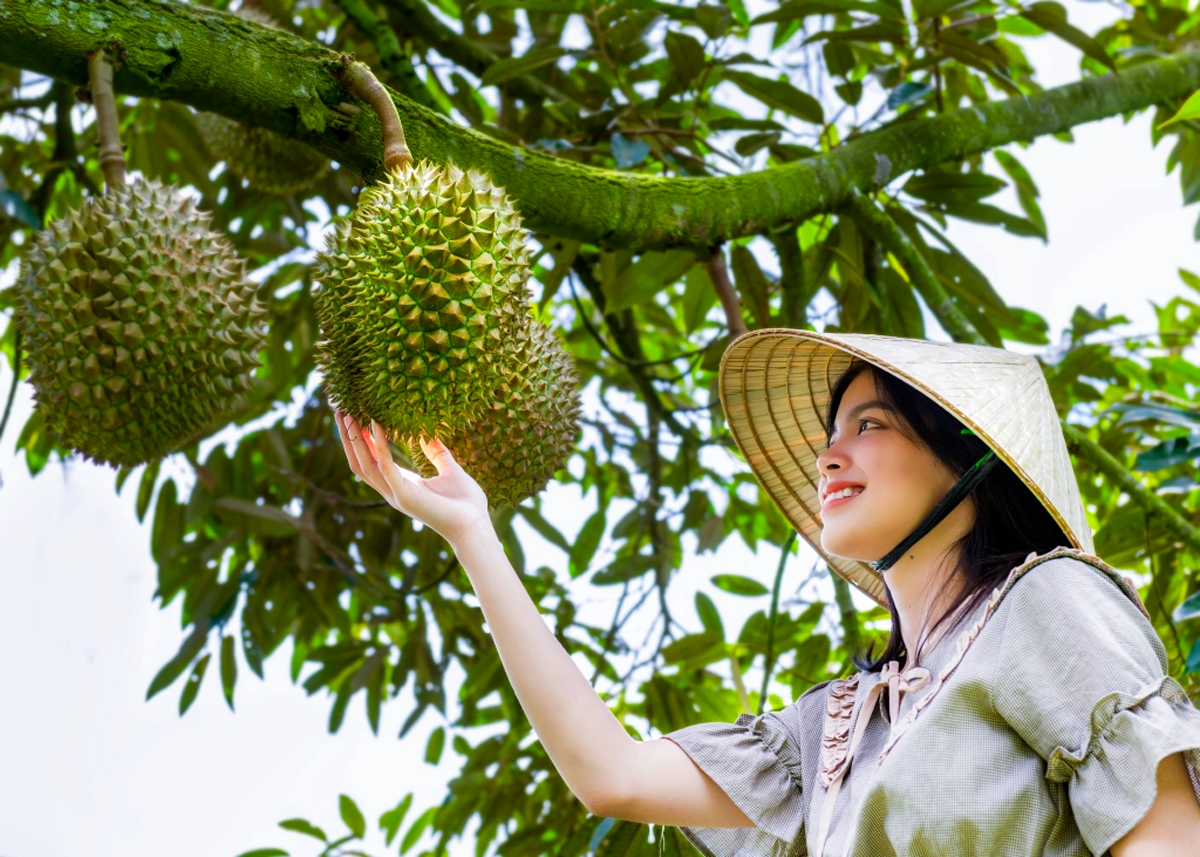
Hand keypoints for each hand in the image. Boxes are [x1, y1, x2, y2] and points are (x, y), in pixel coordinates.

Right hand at [336, 411, 490, 546]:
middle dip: (348, 437)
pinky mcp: (404, 496)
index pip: (371, 460)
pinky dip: (379, 445)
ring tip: (348, 414)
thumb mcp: (450, 470)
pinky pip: (386, 466)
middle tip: (341, 410)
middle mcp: (393, 490)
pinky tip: (376, 424)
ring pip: (364, 465)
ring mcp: (396, 494)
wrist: (475, 527)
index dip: (360, 440)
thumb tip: (427, 433)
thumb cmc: (466, 503)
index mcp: (401, 484)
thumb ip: (437, 452)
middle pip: (360, 461)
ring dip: (354, 440)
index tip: (354, 415)